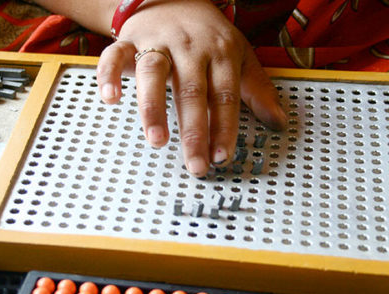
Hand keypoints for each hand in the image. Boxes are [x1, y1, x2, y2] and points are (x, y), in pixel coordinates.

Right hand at [97, 0, 286, 176]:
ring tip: (157, 140)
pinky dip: (109, 76)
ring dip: (153, 107)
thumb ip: (257, 90)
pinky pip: (114, 56)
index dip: (224, 127)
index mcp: (220, 53)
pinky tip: (112, 99)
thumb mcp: (239, 56)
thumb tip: (279, 122)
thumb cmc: (207, 34)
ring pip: (154, 73)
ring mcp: (158, 42)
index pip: (224, 95)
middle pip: (192, 91)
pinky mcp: (130, 41)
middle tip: (195, 164)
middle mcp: (190, 48)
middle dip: (194, 131)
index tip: (222, 157)